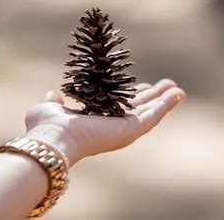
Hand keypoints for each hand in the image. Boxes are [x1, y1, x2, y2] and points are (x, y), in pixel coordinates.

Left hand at [23, 79, 185, 165]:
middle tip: (166, 84)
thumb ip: (53, 100)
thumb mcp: (48, 107)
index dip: (130, 96)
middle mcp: (111, 127)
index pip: (118, 107)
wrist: (52, 139)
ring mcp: (122, 130)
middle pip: (138, 109)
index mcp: (95, 122)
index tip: (140, 85)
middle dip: (152, 97)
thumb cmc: (46, 127)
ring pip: (149, 113)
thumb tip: (54, 94)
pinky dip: (166, 105)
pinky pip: (153, 116)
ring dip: (164, 100)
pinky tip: (177, 94)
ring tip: (177, 88)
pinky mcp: (130, 130)